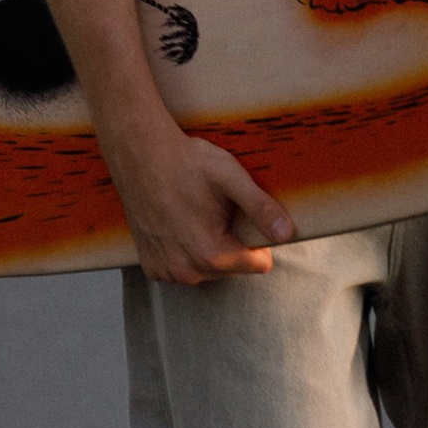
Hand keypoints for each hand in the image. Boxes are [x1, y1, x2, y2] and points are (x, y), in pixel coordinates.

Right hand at [105, 113, 294, 282]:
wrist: (140, 155)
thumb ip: (260, 208)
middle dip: (232, 242)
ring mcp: (166, 272)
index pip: (258, 264)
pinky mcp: (151, 267)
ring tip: (196, 214)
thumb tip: (287, 234)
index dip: (259, 239)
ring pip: (208, 269)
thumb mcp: (230, 177)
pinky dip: (186, 251)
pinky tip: (179, 224)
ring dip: (209, 248)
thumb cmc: (186, 162)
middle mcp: (187, 271)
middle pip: (233, 267)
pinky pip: (183, 268)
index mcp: (211, 253)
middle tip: (217, 209)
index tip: (244, 215)